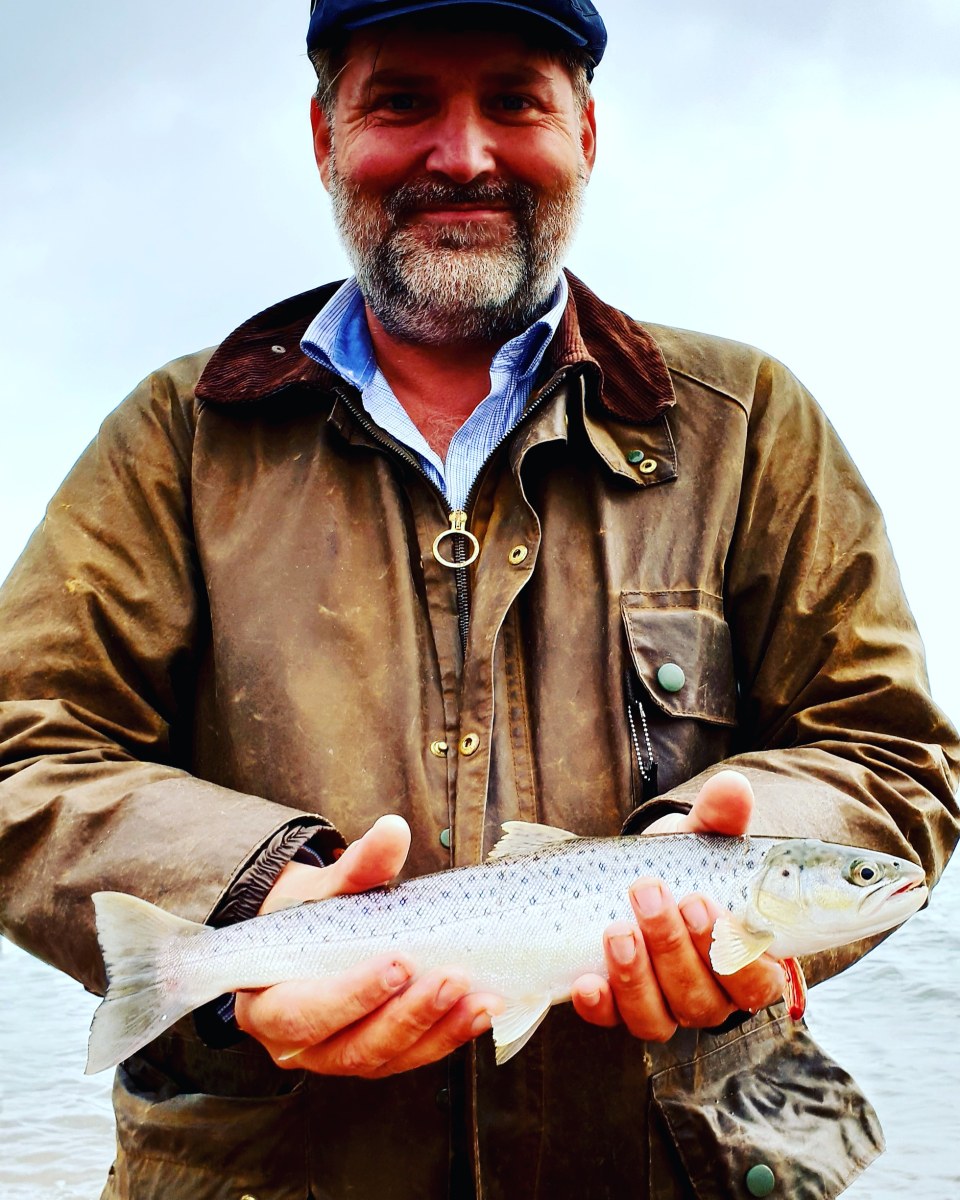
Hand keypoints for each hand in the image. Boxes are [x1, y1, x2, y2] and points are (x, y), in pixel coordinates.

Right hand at [235, 815, 501, 1077]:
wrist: (304, 938)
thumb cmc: (303, 916)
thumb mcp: (319, 889)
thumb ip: (355, 867)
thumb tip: (393, 830)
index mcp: (268, 1006)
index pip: (306, 1013)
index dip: (353, 995)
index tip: (399, 963)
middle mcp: (301, 1045)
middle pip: (354, 1048)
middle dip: (407, 1016)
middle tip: (451, 978)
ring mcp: (339, 1057)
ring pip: (388, 1058)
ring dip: (438, 1031)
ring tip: (481, 1000)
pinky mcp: (376, 1057)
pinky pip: (412, 1056)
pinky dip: (449, 1035)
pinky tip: (482, 1010)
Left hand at [570, 770, 785, 1039]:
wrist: (635, 876)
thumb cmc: (683, 864)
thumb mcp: (700, 838)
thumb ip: (720, 818)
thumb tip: (733, 787)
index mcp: (747, 960)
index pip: (758, 981)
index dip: (733, 953)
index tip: (700, 900)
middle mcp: (711, 995)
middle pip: (704, 999)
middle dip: (673, 947)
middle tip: (648, 893)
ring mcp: (664, 1006)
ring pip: (659, 1017)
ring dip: (636, 975)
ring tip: (617, 928)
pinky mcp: (619, 1007)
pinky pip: (612, 1021)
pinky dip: (600, 1004)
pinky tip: (586, 981)